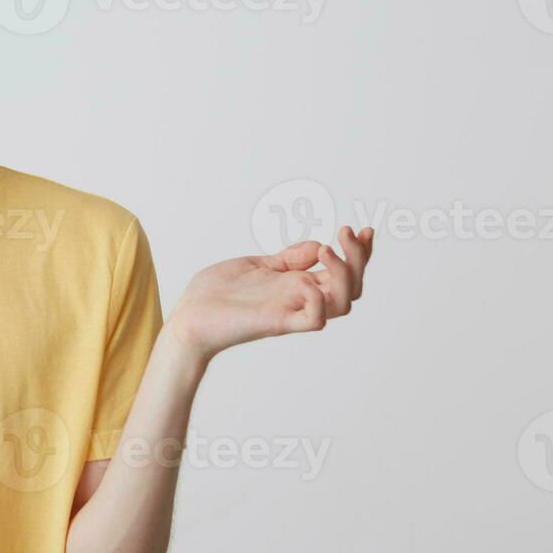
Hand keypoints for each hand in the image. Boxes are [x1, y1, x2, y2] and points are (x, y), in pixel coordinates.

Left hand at [167, 226, 373, 361]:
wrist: (188, 317)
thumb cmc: (217, 294)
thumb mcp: (258, 265)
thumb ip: (289, 258)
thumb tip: (319, 243)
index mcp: (299, 285)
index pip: (345, 274)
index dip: (361, 254)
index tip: (364, 229)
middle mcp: (301, 299)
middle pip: (352, 287)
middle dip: (358, 257)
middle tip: (345, 231)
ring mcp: (290, 311)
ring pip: (343, 304)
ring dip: (343, 273)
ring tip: (326, 250)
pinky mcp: (276, 322)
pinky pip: (314, 321)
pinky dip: (318, 300)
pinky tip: (304, 280)